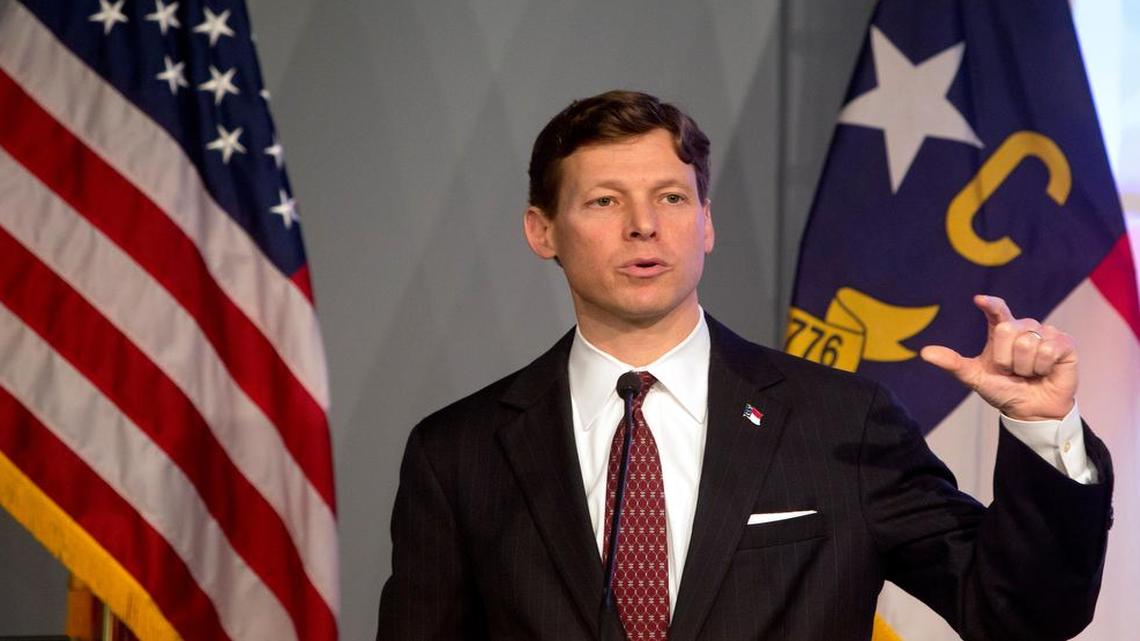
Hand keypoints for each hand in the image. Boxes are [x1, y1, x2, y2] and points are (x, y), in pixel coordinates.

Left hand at [920, 295, 1076, 420]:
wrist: (1031, 411)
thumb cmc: (1004, 390)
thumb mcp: (974, 377)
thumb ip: (952, 363)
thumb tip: (924, 353)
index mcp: (1001, 331)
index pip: (997, 310)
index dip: (990, 303)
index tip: (979, 300)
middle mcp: (1023, 328)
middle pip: (1007, 330)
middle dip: (1006, 358)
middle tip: (1012, 370)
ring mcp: (1046, 333)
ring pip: (1028, 342)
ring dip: (1025, 366)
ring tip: (1029, 373)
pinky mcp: (1065, 344)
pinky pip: (1049, 349)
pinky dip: (1043, 367)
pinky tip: (1046, 371)